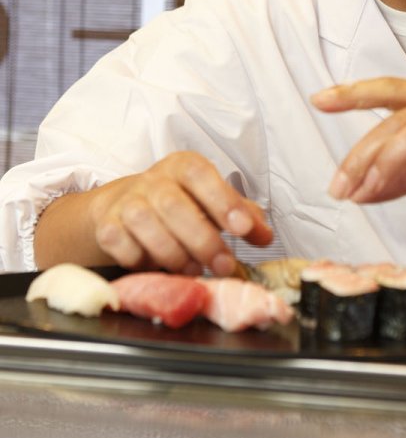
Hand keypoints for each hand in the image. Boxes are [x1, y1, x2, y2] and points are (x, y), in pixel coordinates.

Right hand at [82, 151, 271, 274]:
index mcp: (184, 167)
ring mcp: (127, 201)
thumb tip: (265, 235)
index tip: (243, 229)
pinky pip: (120, 244)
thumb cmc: (179, 203)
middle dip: (202, 240)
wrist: (124, 204)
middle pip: (173, 204)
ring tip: (193, 270)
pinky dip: (140, 259)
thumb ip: (241, 215)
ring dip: (172, 253)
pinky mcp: (107, 225)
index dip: (223, 200)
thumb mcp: (212, 202)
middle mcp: (153, 180)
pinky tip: (156, 266)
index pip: (201, 175)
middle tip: (223, 265)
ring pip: (144, 223)